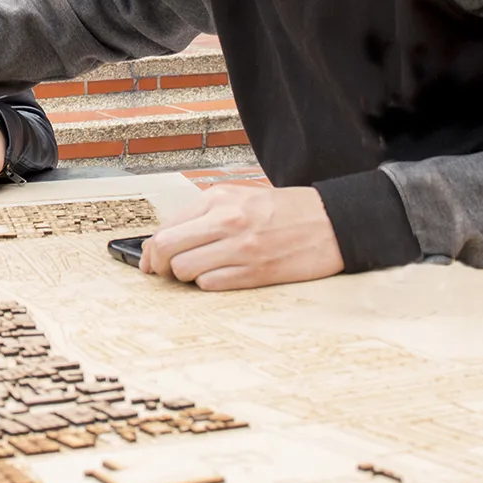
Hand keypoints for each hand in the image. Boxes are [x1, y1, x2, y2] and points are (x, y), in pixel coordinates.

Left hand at [140, 184, 344, 290]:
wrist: (333, 222)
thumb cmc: (287, 210)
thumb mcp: (241, 197)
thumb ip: (204, 214)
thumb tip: (167, 239)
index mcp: (219, 199)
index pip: (166, 228)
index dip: (150, 249)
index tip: (149, 260)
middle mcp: (225, 221)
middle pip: (166, 249)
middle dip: (157, 265)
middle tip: (161, 272)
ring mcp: (240, 248)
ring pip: (184, 270)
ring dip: (186, 276)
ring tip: (200, 270)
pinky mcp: (255, 272)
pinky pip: (210, 285)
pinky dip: (208, 284)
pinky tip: (221, 276)